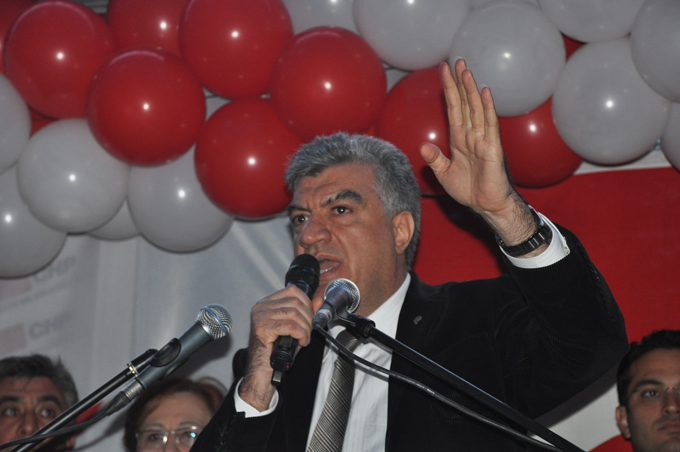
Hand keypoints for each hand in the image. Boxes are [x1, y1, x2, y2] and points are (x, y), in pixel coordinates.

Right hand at [238, 285, 315, 410]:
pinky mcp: (262, 328)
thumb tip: (318, 301)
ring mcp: (260, 317)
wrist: (262, 373)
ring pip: (294, 314)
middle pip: (295, 302)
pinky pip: (290, 326)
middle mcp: (261, 307)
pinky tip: (301, 342)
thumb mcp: (294, 328)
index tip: (311, 317)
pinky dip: (301, 334)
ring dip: (306, 328)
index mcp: (266, 303)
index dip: (307, 303)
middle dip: (308, 318)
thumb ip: (305, 313)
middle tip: (309, 332)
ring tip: (305, 338)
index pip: (292, 291)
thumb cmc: (276, 352)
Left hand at [420, 58, 534, 245]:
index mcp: (459, 139)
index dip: (448, 90)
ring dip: (471, 89)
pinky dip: (487, 108)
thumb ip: (434, 159)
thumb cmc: (468, 190)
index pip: (453, 109)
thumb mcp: (444, 174)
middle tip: (456, 61)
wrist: (486, 205)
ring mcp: (483, 139)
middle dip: (460, 82)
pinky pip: (489, 124)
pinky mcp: (492, 147)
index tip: (443, 72)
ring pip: (476, 109)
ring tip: (466, 70)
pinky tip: (485, 92)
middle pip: (465, 103)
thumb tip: (423, 147)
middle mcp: (471, 135)